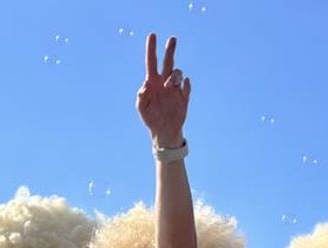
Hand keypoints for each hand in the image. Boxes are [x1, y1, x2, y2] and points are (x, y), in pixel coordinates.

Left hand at [137, 33, 190, 148]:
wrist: (164, 131)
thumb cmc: (151, 118)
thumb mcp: (141, 108)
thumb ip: (141, 96)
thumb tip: (146, 85)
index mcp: (152, 82)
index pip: (151, 62)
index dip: (151, 49)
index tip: (152, 35)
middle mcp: (164, 82)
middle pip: (168, 62)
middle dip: (170, 50)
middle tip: (172, 38)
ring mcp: (175, 89)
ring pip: (177, 73)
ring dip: (174, 76)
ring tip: (170, 85)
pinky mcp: (184, 97)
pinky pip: (187, 86)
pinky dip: (185, 83)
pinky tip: (181, 85)